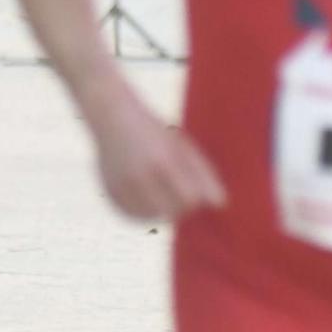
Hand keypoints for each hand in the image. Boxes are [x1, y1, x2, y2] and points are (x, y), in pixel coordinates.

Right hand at [86, 86, 226, 221]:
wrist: (110, 114)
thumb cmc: (153, 130)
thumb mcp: (180, 145)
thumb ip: (203, 173)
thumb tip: (221, 205)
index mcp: (162, 160)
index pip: (190, 199)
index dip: (197, 197)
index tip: (193, 187)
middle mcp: (140, 174)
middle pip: (173, 212)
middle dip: (180, 205)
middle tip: (175, 187)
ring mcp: (121, 184)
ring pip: (153, 217)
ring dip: (161, 209)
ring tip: (159, 189)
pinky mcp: (109, 190)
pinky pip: (133, 215)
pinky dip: (143, 211)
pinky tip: (145, 196)